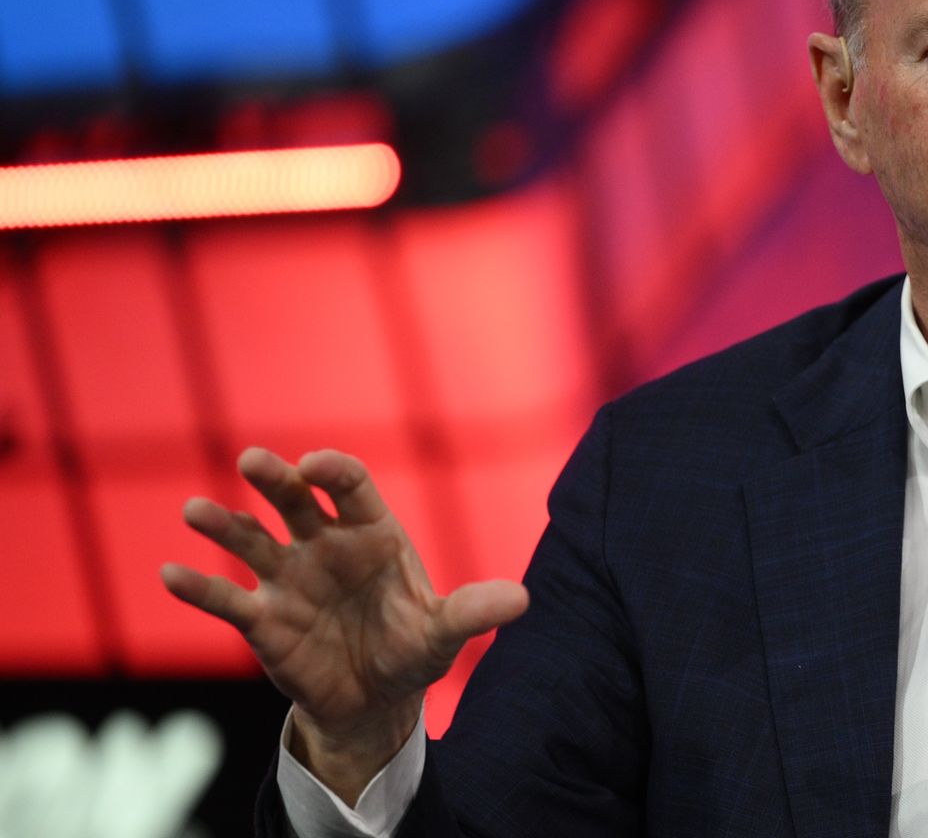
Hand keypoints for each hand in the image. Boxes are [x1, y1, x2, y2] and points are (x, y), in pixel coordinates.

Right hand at [161, 448, 527, 799]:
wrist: (375, 700)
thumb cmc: (412, 651)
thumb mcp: (445, 636)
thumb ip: (474, 612)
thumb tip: (523, 600)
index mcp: (372, 534)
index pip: (352, 487)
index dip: (334, 472)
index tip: (317, 465)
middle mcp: (324, 546)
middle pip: (295, 501)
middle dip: (275, 479)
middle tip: (254, 460)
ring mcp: (289, 579)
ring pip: (251, 541)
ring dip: (224, 524)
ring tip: (196, 510)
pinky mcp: (262, 620)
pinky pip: (226, 599)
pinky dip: (198, 588)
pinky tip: (171, 572)